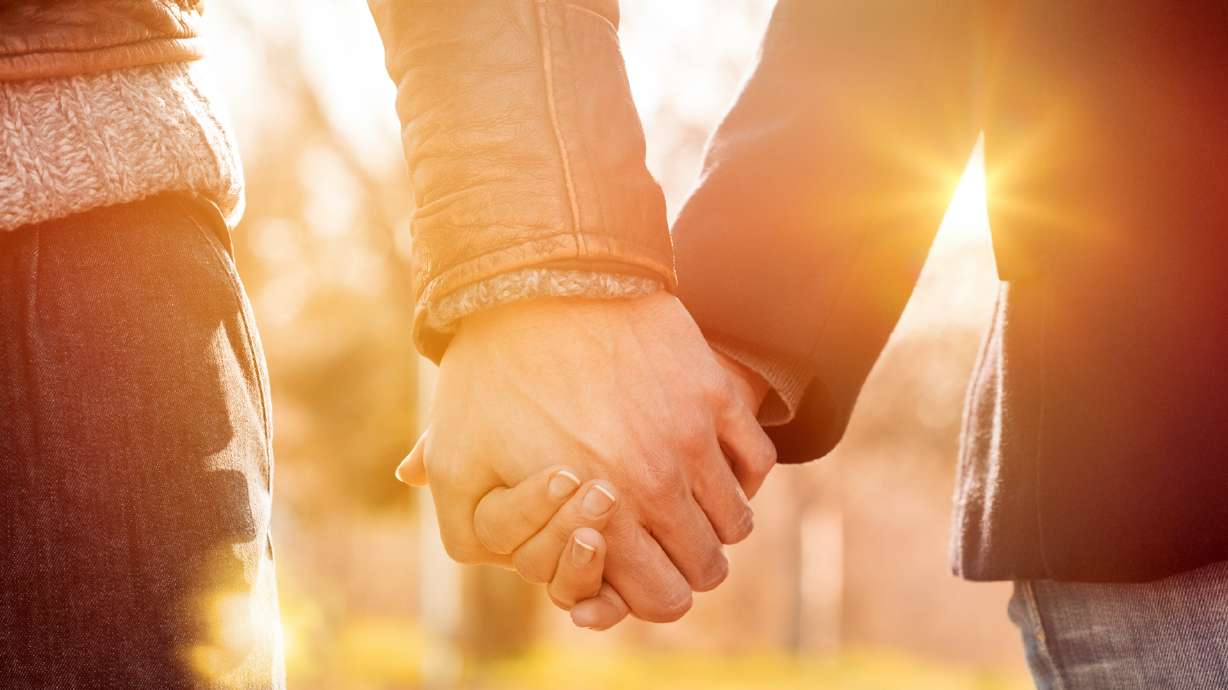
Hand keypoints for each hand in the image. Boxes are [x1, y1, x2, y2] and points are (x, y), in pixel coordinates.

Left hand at [407, 292, 775, 621]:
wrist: (536, 280)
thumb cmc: (491, 377)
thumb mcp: (457, 466)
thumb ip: (476, 534)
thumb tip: (507, 565)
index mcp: (600, 517)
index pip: (662, 600)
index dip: (650, 597)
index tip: (634, 571)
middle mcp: (657, 484)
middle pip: (707, 566)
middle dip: (684, 566)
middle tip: (657, 541)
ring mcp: (693, 436)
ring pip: (736, 519)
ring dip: (713, 523)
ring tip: (679, 501)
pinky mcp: (713, 392)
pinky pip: (757, 459)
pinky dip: (741, 473)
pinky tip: (708, 463)